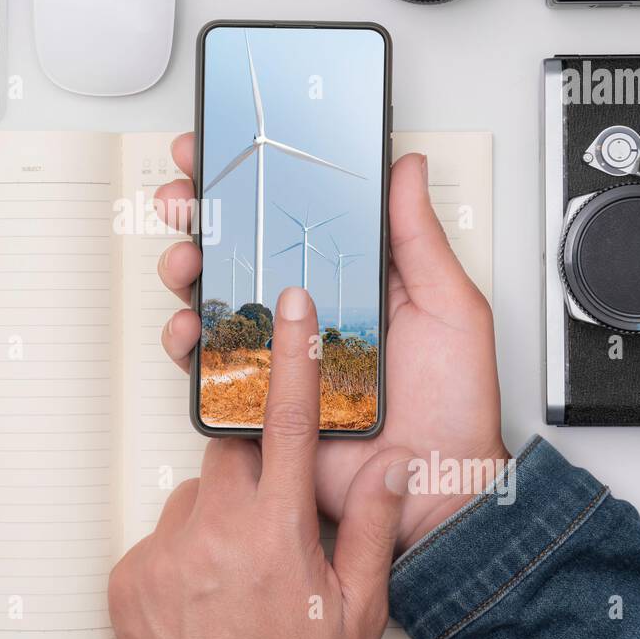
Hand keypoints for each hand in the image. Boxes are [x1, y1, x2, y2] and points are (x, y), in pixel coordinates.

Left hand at [109, 286, 414, 638]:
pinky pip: (160, 535)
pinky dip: (181, 552)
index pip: (286, 420)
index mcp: (276, 530)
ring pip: (193, 497)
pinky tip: (203, 590)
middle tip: (269, 521)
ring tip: (236, 572)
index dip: (291, 355)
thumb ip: (370, 529)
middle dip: (252, 472)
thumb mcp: (355, 610)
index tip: (291, 308)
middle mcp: (216, 530)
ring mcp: (167, 550)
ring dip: (215, 518)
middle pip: (230, 453)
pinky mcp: (129, 572)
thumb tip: (389, 473)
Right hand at [155, 133, 506, 552]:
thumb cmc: (454, 406)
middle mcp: (306, 309)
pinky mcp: (257, 395)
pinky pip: (208, 364)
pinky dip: (186, 340)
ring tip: (187, 261)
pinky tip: (189, 326)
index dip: (252, 182)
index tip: (222, 150)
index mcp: (348, 279)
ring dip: (185, 270)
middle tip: (185, 198)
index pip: (289, 217)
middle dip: (200, 216)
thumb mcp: (450, 306)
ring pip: (213, 299)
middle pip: (239, 250)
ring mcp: (277, 351)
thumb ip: (419, 238)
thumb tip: (406, 167)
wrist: (437, 488)